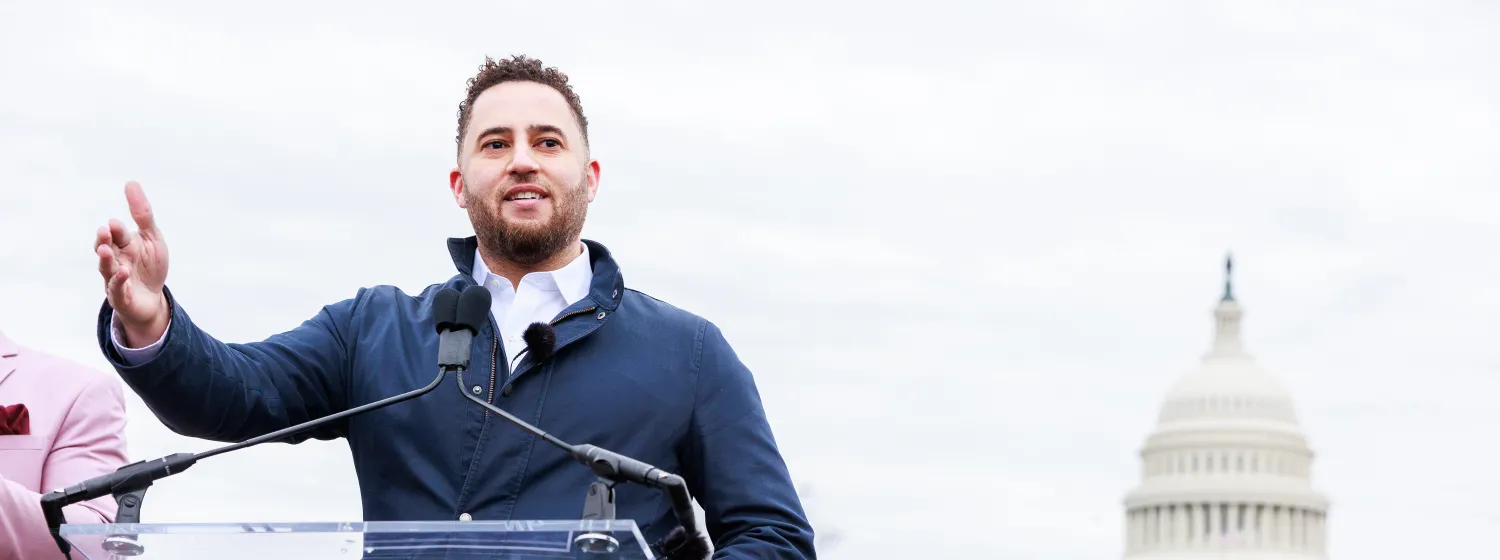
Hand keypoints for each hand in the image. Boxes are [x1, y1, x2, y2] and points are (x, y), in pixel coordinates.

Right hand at [95, 181, 170, 345]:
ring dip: (105, 259)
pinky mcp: (120, 296)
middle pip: (106, 248)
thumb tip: (130, 182)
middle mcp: (114, 259)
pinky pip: (117, 288)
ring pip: (106, 268)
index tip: (115, 223)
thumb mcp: (152, 238)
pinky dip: (118, 281)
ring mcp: (114, 278)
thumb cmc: (150, 266)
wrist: (152, 299)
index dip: (116, 229)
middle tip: (104, 231)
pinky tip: (123, 272)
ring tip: (105, 250)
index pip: (117, 233)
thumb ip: (142, 214)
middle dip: (104, 240)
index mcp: (122, 244)